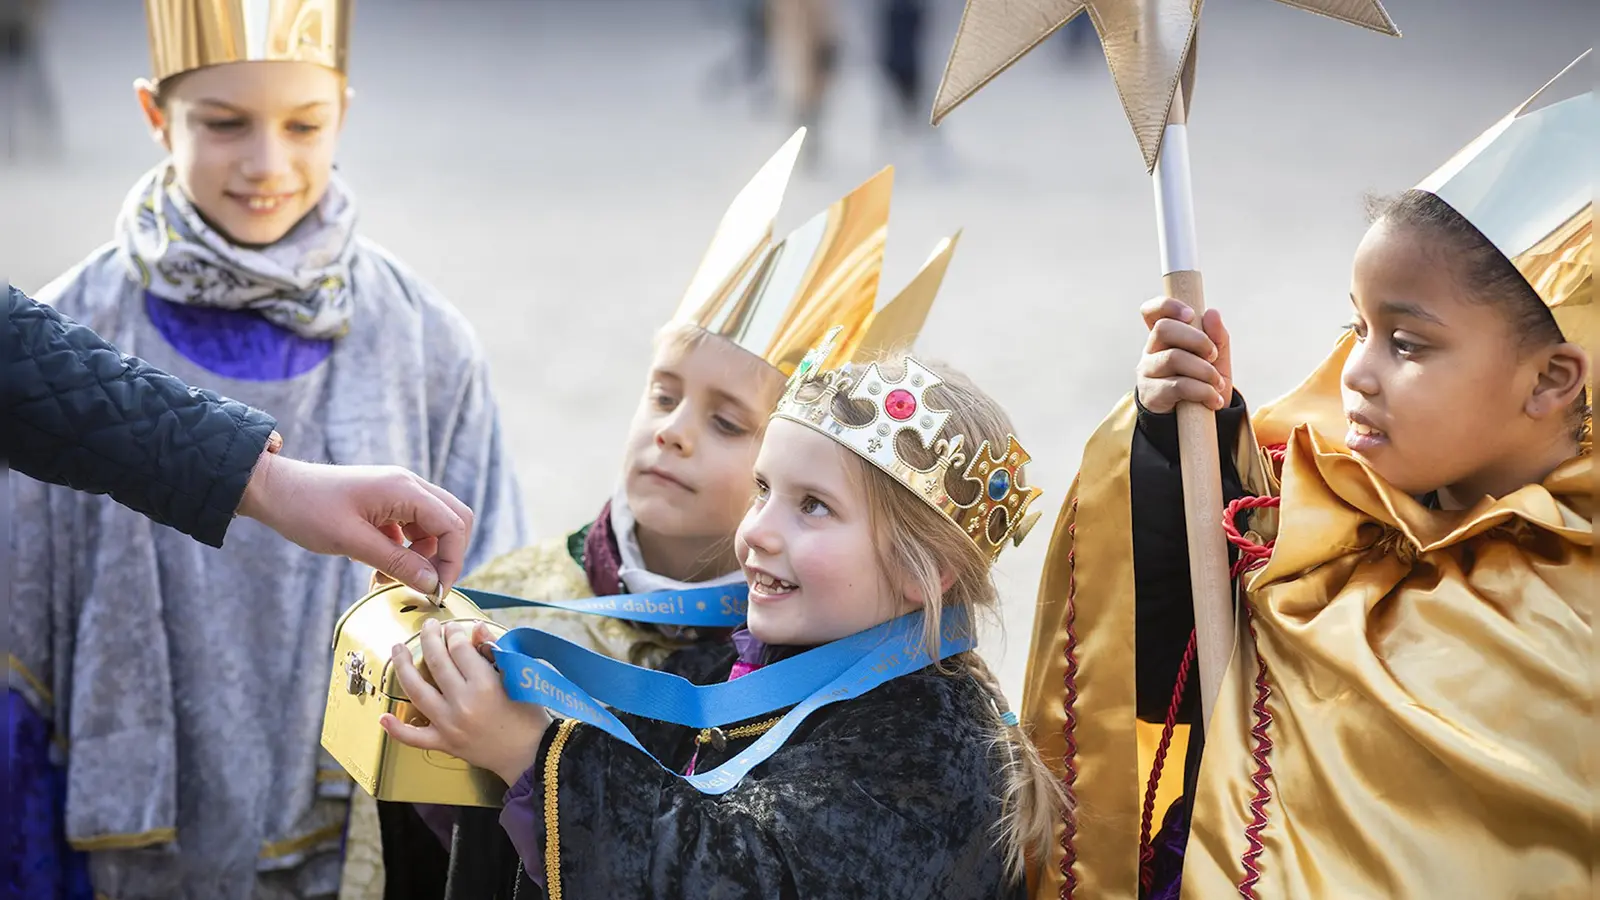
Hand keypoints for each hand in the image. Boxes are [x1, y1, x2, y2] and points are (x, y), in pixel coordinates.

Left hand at [237, 453, 473, 595]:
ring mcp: (398, 493)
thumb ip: (397, 563)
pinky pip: (412, 528)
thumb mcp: (352, 542)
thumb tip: (432, 584)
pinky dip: (406, 551)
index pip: (453, 525)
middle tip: (425, 585)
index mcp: (404, 490)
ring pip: (434, 527)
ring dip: (423, 557)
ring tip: (391, 579)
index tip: (435, 591)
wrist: (275, 490)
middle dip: (446, 556)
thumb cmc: (308, 510)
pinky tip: (382, 568)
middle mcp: (408, 486)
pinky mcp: (387, 502)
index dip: (452, 561)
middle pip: (454, 521)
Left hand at [379, 619, 550, 785]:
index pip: (459, 648)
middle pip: (437, 662)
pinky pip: (413, 737)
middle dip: (429, 638)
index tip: (453, 627)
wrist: (530, 753)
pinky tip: (384, 716)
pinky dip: (397, 728)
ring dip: (403, 667)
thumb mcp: (518, 677)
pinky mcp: (444, 743)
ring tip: (397, 650)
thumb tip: (475, 628)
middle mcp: (463, 703)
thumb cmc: (528, 714)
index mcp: (484, 684)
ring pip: (417, 691)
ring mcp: (450, 725)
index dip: (454, 632)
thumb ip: (494, 650)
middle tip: (427, 627)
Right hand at [1135, 297, 1233, 413]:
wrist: (1198, 420)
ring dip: (1204, 370)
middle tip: (1212, 355)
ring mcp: (1148, 371)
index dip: (1167, 306)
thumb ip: (1217, 336)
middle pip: (1164, 329)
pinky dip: (1203, 392)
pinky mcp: (1152, 394)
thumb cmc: (1204, 381)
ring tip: (1218, 384)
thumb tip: (1211, 313)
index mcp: (1165, 337)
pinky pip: (1179, 386)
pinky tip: (1214, 400)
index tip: (1191, 315)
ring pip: (1174, 358)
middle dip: (1196, 339)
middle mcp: (1151, 350)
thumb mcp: (1216, 359)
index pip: (1153, 312)